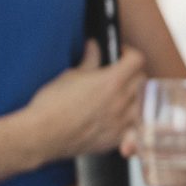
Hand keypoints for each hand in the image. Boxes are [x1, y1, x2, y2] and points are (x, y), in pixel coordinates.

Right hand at [20, 42, 144, 162]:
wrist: (41, 135)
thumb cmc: (51, 106)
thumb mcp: (70, 76)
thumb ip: (89, 60)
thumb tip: (93, 46)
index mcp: (112, 81)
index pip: (137, 60)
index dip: (128, 53)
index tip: (120, 54)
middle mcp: (121, 101)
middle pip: (142, 79)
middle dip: (133, 72)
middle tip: (120, 73)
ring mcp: (122, 122)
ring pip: (143, 103)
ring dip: (135, 96)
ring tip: (121, 95)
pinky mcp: (117, 139)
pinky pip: (134, 125)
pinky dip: (131, 119)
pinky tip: (118, 116)